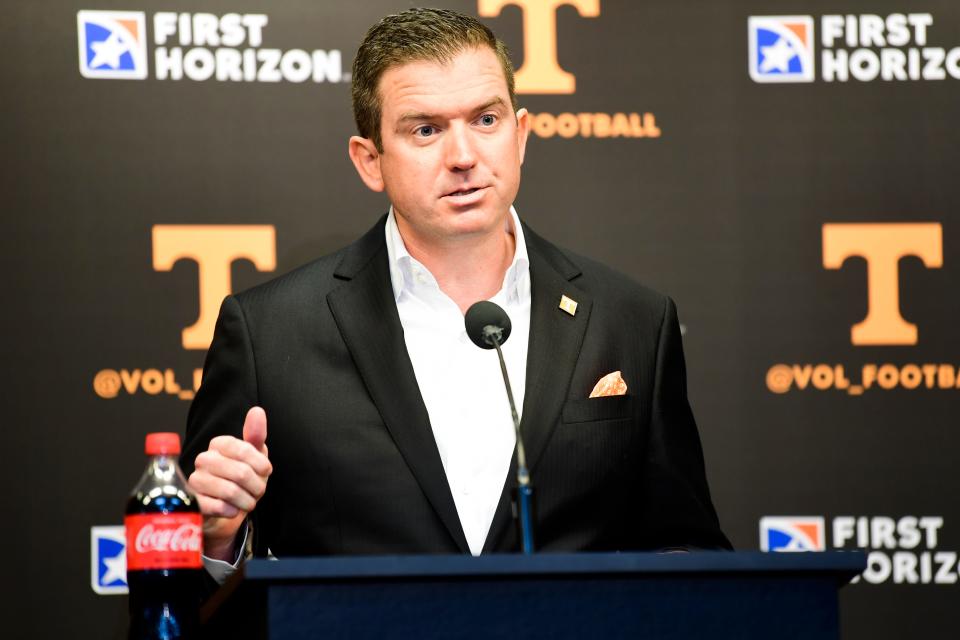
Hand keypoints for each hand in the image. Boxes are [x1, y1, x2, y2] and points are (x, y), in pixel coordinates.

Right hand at [188, 407, 271, 561]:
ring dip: (247, 501)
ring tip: (247, 501)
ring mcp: (196, 480)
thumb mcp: (254, 457)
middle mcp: (204, 459)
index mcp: (219, 444)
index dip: (261, 464)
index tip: (266, 472)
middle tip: (257, 491)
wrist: (225, 511)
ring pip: (231, 491)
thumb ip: (256, 435)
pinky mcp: (193, 502)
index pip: (245, 450)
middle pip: (241, 473)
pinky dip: (232, 511)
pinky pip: (219, 507)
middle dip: (256, 487)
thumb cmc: (242, 481)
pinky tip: (232, 510)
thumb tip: (257, 411)